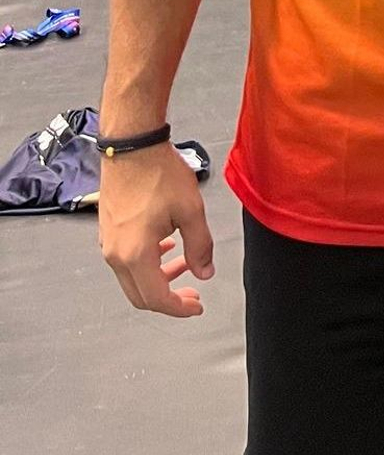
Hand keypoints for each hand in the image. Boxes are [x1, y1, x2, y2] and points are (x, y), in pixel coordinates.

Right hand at [98, 145, 215, 317]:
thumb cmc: (160, 175)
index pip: (156, 298)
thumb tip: (205, 273)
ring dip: (159, 277)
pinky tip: (167, 246)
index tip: (198, 305)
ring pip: (133, 277)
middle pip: (139, 294)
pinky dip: (148, 262)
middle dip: (168, 298)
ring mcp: (107, 243)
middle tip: (193, 293)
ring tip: (186, 263)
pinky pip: (126, 259)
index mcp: (135, 255)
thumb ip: (200, 247)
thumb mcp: (191, 211)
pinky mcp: (108, 231)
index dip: (179, 308)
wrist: (132, 147)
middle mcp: (115, 255)